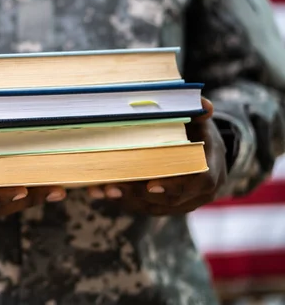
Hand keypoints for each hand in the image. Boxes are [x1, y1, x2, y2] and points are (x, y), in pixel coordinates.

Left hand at [86, 98, 226, 215]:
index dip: (175, 185)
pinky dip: (125, 200)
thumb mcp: (199, 118)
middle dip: (139, 194)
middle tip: (111, 187)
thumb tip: (205, 105)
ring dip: (127, 200)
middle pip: (171, 199)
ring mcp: (186, 202)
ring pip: (156, 207)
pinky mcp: (170, 207)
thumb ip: (199, 111)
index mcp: (212, 167)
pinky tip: (102, 191)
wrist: (206, 151)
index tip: (150, 186)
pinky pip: (147, 208)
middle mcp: (201, 192)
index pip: (199, 182)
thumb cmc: (197, 130)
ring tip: (100, 189)